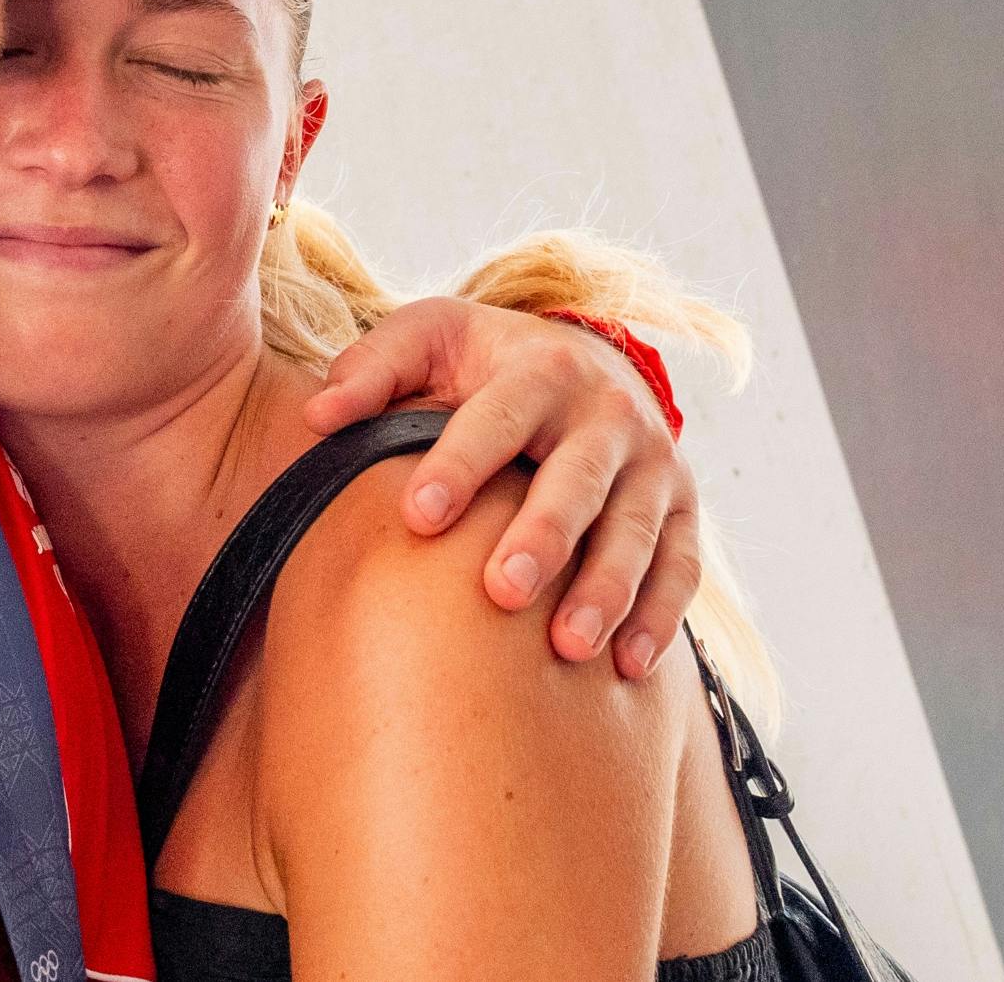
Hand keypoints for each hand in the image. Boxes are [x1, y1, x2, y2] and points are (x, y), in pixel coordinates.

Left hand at [307, 297, 697, 677]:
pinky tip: (627, 666)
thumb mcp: (430, 338)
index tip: (419, 515)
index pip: (500, 415)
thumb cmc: (484, 363)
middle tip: (502, 591)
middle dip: (544, 535)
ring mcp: (653, 464)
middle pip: (578, 478)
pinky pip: (682, 567)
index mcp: (540, 368)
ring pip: (637, 531)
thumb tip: (319, 416)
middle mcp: (607, 414)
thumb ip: (373, 369)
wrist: (589, 360)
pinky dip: (660, 616)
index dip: (461, 463)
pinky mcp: (684, 509)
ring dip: (608, 589)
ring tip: (568, 647)